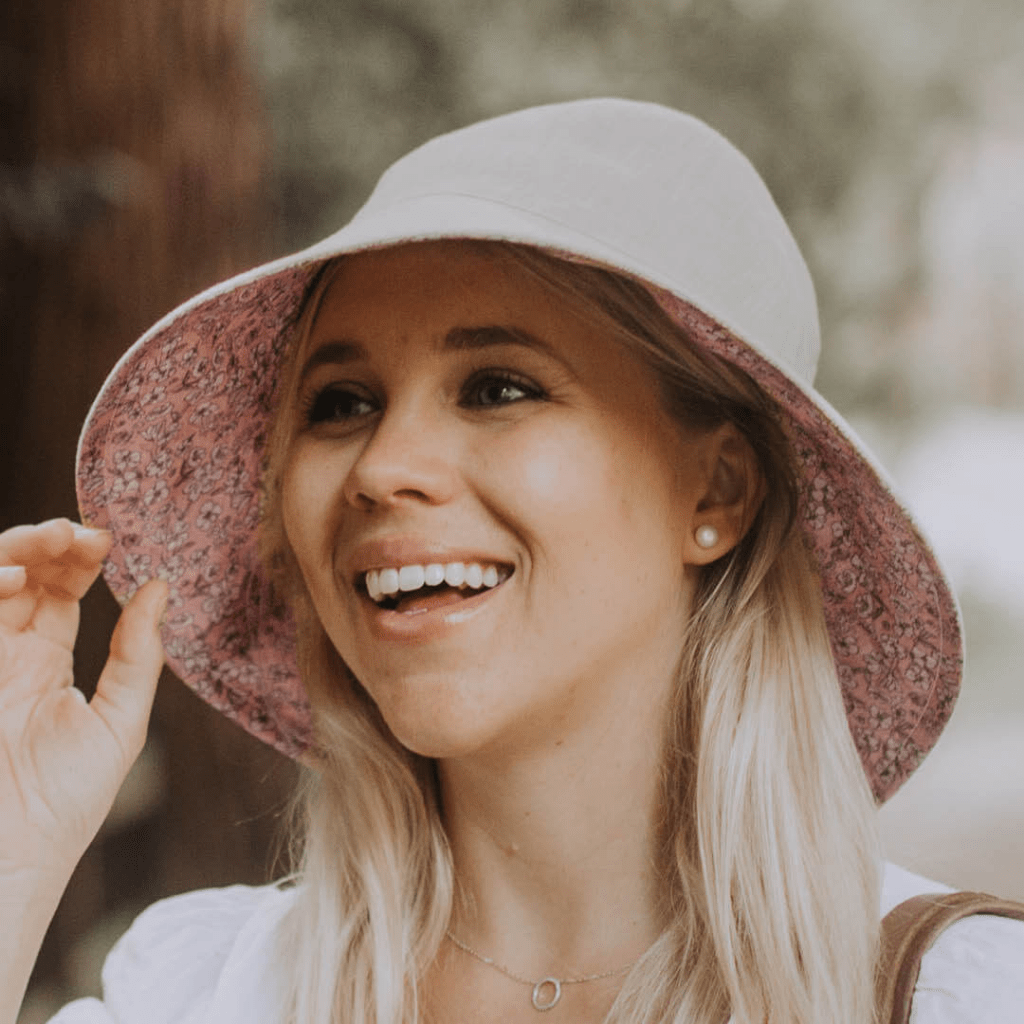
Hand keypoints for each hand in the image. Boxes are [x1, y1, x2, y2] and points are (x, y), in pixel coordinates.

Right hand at [0, 519, 166, 882]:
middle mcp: (5, 655)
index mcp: (44, 665)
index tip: (110, 540)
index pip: (60, 593)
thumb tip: (162, 588)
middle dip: (50, 543)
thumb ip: (138, 655)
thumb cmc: (65, 803)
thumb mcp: (118, 722)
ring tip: (57, 538)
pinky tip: (16, 581)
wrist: (10, 859)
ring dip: (18, 550)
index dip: (81, 560)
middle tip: (86, 532)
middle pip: (22, 576)